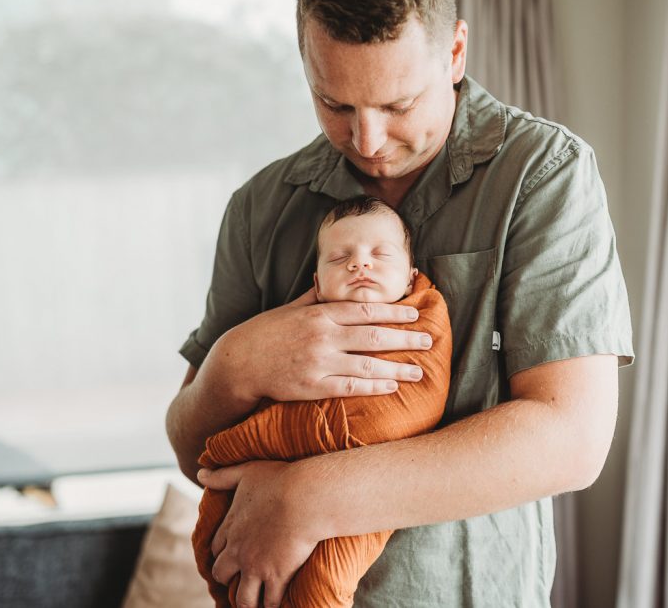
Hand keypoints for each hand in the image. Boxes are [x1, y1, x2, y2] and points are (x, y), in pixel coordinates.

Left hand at [200, 462, 318, 607]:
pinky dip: (271, 605)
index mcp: (231, 527)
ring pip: (243, 597)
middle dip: (229, 579)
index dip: (221, 554)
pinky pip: (269, 602)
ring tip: (254, 603)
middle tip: (239, 580)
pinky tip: (276, 605)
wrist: (304, 497)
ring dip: (247, 602)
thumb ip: (223, 475)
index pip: (216, 549)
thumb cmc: (279, 481)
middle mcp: (238, 551)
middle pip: (222, 575)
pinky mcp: (277, 576)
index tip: (229, 556)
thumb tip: (200, 472)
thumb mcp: (247, 471)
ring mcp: (256, 566)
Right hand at [204, 287, 431, 405]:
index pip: (366, 310)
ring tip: (419, 372)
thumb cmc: (265, 332)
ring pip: (367, 364)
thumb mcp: (291, 308)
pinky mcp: (312, 387)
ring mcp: (318, 362)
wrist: (238, 362)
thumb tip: (329, 279)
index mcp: (320, 314)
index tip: (417, 312)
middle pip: (374, 336)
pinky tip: (391, 387)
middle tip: (429, 340)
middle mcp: (323, 336)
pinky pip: (349, 387)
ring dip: (397, 368)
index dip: (395, 311)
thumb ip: (315, 296)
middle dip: (406, 338)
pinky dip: (373, 386)